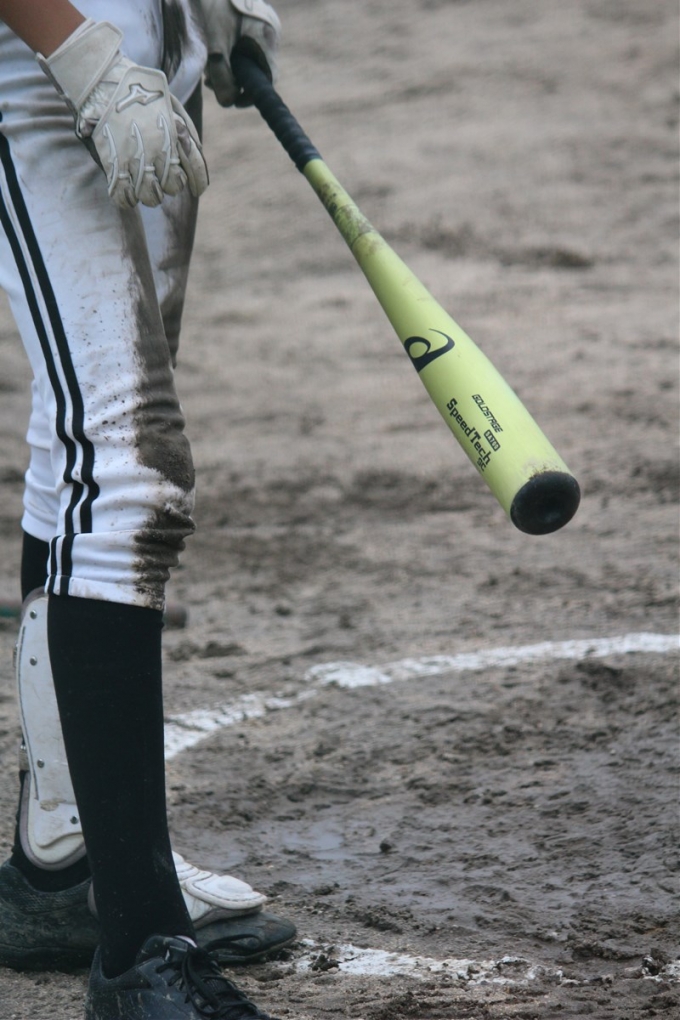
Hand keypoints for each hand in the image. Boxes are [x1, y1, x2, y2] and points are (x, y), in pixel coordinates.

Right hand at [38, 19, 208, 208]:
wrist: (102, 77)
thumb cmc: (138, 89)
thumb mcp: (171, 102)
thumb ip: (186, 127)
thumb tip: (198, 151)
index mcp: (175, 132)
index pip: (196, 167)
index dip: (198, 182)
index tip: (197, 190)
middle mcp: (159, 147)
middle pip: (173, 186)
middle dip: (169, 186)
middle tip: (160, 180)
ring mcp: (136, 155)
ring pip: (150, 195)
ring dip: (149, 196)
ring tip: (143, 189)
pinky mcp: (114, 160)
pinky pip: (123, 194)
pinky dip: (125, 200)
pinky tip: (126, 197)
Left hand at [199, 0, 280, 106]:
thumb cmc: (213, 7)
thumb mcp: (214, 46)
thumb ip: (221, 76)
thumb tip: (228, 103)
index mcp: (266, 37)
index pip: (268, 79)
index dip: (251, 95)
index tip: (233, 100)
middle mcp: (271, 31)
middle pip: (258, 69)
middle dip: (235, 80)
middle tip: (211, 82)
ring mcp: (265, 23)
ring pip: (251, 58)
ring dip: (231, 68)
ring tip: (209, 68)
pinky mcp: (256, 19)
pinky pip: (248, 45)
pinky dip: (233, 54)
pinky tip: (216, 52)